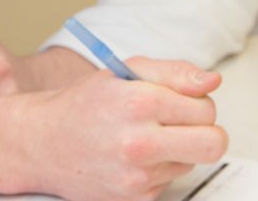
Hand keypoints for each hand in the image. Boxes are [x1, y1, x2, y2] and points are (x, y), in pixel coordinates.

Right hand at [0, 58, 226, 200]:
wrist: (45, 143)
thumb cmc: (88, 102)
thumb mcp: (129, 70)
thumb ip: (176, 72)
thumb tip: (212, 81)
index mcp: (141, 101)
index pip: (206, 108)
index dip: (200, 102)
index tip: (185, 101)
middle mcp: (140, 142)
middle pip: (213, 144)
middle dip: (207, 131)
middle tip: (186, 123)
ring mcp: (136, 177)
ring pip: (192, 162)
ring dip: (179, 148)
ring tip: (149, 135)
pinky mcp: (134, 200)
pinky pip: (170, 181)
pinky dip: (161, 167)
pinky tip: (138, 156)